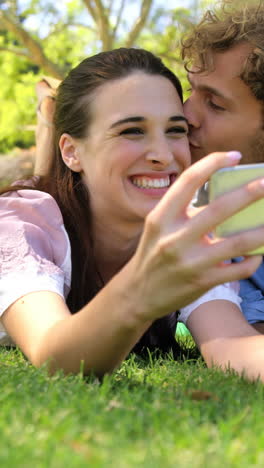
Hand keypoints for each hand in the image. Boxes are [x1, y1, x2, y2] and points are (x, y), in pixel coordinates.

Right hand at [129, 152, 263, 321]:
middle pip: (219, 210)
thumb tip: (225, 197)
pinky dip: (253, 260)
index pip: (188, 181)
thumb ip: (183, 211)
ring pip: (236, 243)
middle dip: (248, 193)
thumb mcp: (159, 228)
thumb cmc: (153, 254)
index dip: (213, 163)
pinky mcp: (202, 281)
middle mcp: (174, 238)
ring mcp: (190, 262)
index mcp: (161, 218)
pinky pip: (238, 269)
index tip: (234, 156)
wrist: (138, 293)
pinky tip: (257, 254)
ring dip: (261, 231)